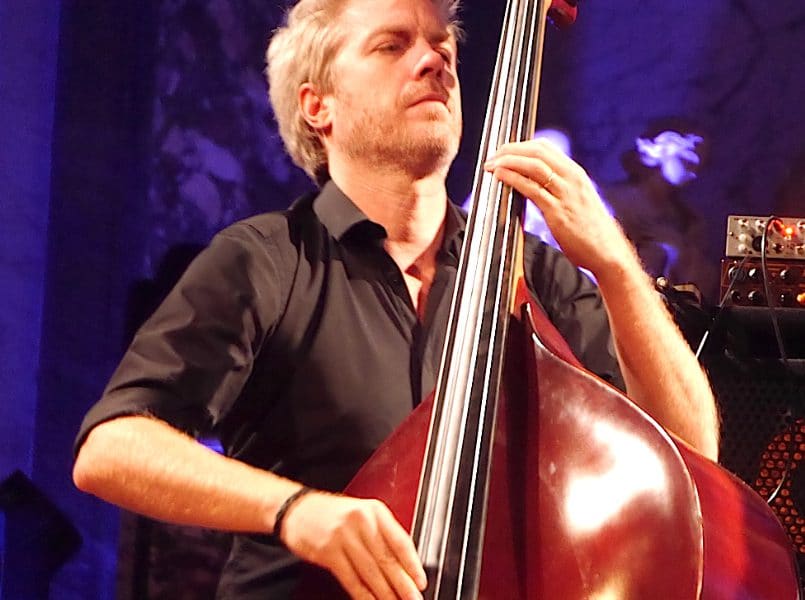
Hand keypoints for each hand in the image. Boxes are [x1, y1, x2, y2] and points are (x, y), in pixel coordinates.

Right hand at [280, 491, 426, 599]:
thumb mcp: (362, 514)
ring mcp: (344, 537)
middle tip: (414, 599)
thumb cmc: (332, 513)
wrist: (296, 509)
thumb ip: (382, 533)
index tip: (420, 581)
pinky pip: (351, 579)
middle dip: (403, 585)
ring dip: (385, 594)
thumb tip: (404, 563)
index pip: (400, 541)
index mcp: (375, 511)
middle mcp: (361, 522)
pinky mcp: (328, 553)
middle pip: (387, 559)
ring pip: (371, 572)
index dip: (412, 564)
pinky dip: (364, 595)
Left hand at [485, 139, 637, 275]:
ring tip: (491, 165)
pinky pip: (532, 189)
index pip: (545, 148)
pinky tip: (500, 177)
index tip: (504, 150)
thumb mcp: (576, 201)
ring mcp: (565, 194)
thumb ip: (558, 190)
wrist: (607, 252)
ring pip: (534, 165)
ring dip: (508, 162)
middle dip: (511, 150)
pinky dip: (513, 179)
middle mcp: (572, 179)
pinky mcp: (557, 212)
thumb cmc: (590, 231)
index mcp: (575, 174)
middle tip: (493, 155)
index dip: (521, 145)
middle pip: (537, 151)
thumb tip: (534, 185)